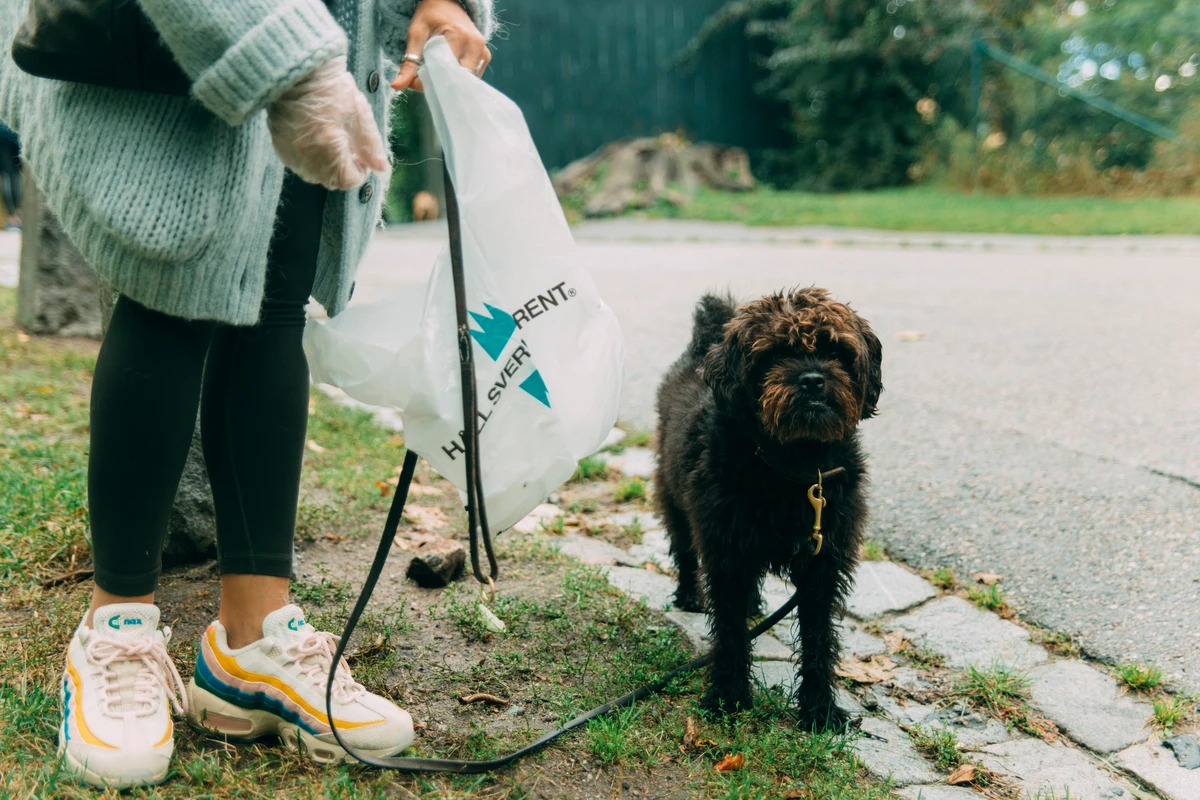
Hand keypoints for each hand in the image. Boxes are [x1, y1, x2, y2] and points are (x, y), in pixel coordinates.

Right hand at [267, 56, 388, 190]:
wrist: (296, 69)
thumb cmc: (332, 88)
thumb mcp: (359, 113)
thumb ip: (372, 145)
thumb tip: (382, 170)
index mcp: (329, 149)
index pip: (348, 180)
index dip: (360, 171)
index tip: (362, 157)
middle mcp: (306, 157)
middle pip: (331, 180)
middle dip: (344, 169)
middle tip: (348, 147)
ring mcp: (290, 152)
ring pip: (314, 174)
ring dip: (327, 165)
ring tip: (331, 140)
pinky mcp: (278, 145)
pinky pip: (299, 163)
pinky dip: (310, 157)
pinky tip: (315, 137)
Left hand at [392, 0, 490, 91]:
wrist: (448, 3)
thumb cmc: (431, 16)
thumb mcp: (416, 34)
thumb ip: (409, 62)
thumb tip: (397, 85)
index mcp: (459, 37)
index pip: (444, 72)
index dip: (428, 81)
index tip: (415, 79)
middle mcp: (475, 46)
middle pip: (457, 79)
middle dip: (440, 84)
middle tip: (425, 77)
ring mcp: (483, 52)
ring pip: (465, 81)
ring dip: (450, 82)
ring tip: (437, 71)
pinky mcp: (485, 57)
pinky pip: (472, 77)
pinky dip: (458, 78)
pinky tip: (449, 70)